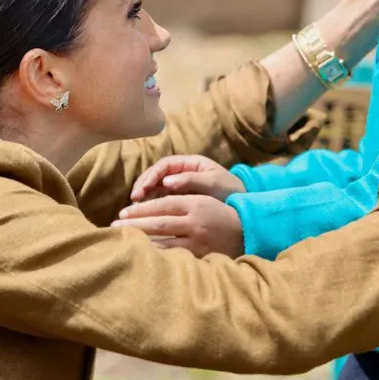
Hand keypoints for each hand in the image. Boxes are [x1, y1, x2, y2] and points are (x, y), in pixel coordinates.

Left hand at [112, 195, 244, 257]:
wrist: (248, 231)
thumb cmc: (220, 214)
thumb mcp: (203, 201)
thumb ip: (179, 202)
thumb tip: (150, 207)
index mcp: (195, 203)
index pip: (162, 205)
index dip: (141, 208)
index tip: (123, 212)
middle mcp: (196, 221)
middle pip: (158, 222)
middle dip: (134, 223)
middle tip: (114, 225)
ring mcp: (198, 240)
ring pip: (163, 240)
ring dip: (141, 240)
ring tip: (123, 239)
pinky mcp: (201, 255)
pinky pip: (174, 255)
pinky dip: (157, 254)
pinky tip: (143, 254)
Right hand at [130, 155, 245, 202]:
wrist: (243, 206)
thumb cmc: (230, 190)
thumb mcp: (214, 183)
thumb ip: (191, 180)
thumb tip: (166, 182)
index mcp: (190, 164)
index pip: (164, 166)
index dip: (151, 175)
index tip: (143, 188)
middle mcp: (181, 173)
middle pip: (156, 176)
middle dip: (143, 185)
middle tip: (134, 200)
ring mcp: (179, 187)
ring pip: (156, 188)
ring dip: (144, 197)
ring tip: (136, 208)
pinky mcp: (179, 200)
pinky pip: (161, 201)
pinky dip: (152, 206)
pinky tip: (146, 215)